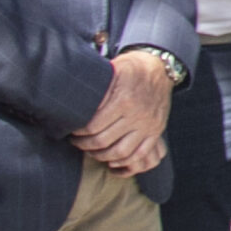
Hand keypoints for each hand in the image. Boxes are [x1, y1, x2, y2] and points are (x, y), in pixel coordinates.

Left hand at [74, 51, 172, 175]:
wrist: (160, 67)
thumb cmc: (131, 68)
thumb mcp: (112, 70)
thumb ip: (96, 89)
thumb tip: (73, 104)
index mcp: (124, 100)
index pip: (93, 126)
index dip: (78, 132)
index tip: (71, 131)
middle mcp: (138, 114)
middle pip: (103, 141)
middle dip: (84, 145)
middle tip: (76, 142)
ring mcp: (149, 124)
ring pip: (121, 152)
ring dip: (101, 156)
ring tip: (91, 151)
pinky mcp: (157, 130)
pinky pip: (140, 154)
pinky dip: (124, 162)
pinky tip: (112, 161)